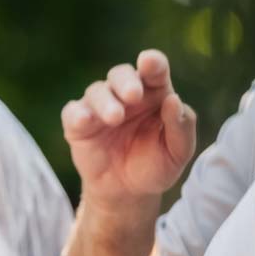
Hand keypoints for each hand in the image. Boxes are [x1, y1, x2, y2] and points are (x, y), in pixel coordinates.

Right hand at [61, 51, 195, 209]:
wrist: (130, 193)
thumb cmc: (157, 164)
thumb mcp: (178, 152)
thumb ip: (181, 127)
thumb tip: (173, 100)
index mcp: (155, 93)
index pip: (154, 69)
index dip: (152, 62)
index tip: (150, 62)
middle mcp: (125, 94)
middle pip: (121, 74)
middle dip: (126, 81)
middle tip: (134, 95)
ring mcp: (100, 106)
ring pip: (97, 91)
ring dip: (106, 101)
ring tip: (115, 117)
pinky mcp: (79, 124)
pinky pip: (73, 112)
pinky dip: (77, 114)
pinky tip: (85, 120)